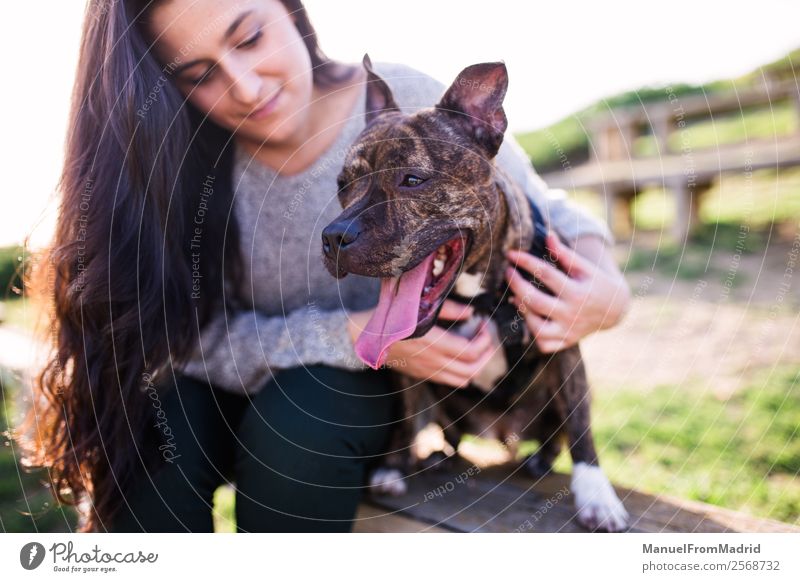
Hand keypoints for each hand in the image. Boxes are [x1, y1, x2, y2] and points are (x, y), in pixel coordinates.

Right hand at [347, 299, 496, 387]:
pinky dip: (464, 372)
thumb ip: (447, 309)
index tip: (484, 324)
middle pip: (471, 369)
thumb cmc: (390, 315)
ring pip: (463, 379)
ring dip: (477, 365)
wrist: (364, 336)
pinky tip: (462, 357)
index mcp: (431, 342)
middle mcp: (431, 361)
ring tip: (478, 349)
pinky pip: (451, 381)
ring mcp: (427, 370)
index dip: (484, 340)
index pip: (470, 351)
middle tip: (486, 337)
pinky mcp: (423, 374)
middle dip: (485, 354)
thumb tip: (471, 313)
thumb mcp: (417, 305)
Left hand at [504, 232, 630, 352]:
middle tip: (507, 272)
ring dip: (522, 310)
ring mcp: (568, 331)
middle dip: (516, 285)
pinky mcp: (566, 342)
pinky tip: (529, 316)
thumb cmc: (595, 282)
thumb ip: (564, 253)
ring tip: (516, 295)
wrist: (615, 309)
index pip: (546, 274)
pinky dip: (533, 333)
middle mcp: (572, 314)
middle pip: (535, 301)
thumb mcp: (584, 267)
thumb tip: (548, 235)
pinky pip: (543, 343)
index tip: (511, 253)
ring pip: (536, 327)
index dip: (525, 262)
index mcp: (577, 292)